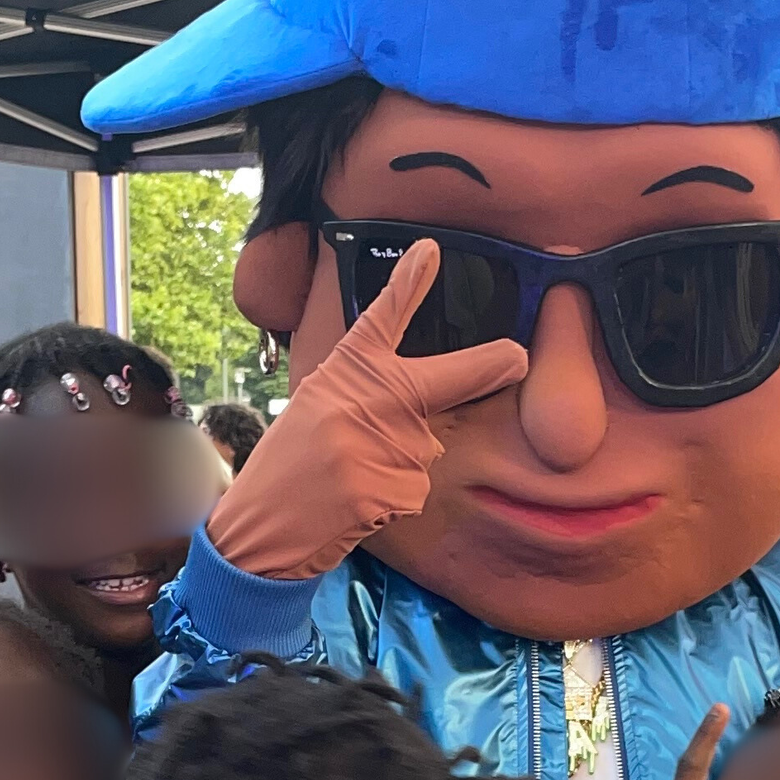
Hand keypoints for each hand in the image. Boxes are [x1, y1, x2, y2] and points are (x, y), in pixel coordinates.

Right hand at [204, 242, 529, 581]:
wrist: (261, 529)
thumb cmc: (292, 463)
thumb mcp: (317, 405)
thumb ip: (367, 389)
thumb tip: (422, 399)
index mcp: (348, 370)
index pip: (382, 317)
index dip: (408, 280)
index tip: (429, 250)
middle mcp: (371, 398)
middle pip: (453, 378)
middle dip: (495, 365)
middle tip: (517, 358)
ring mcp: (386, 443)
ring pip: (427, 448)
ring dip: (404, 462)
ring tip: (352, 475)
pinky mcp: (394, 488)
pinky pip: (416, 487)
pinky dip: (394, 498)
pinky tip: (358, 503)